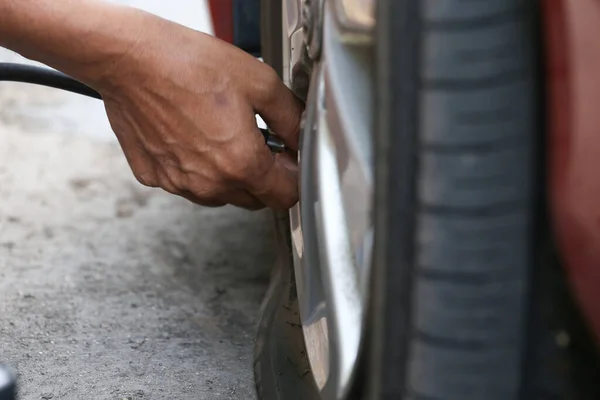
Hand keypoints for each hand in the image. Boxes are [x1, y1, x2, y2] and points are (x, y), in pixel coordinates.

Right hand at [95, 13, 302, 209]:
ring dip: (229, 175)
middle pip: (254, 200)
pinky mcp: (155, 177)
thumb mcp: (259, 82)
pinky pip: (187, 183)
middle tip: (255, 141)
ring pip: (220, 195)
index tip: (287, 160)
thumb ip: (291, 118)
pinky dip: (195, 168)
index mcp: (242, 164)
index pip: (285, 197)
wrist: (131, 59)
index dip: (292, 178)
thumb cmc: (188, 65)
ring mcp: (179, 184)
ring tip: (220, 135)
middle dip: (263, 177)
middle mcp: (210, 183)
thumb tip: (301, 139)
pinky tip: (191, 136)